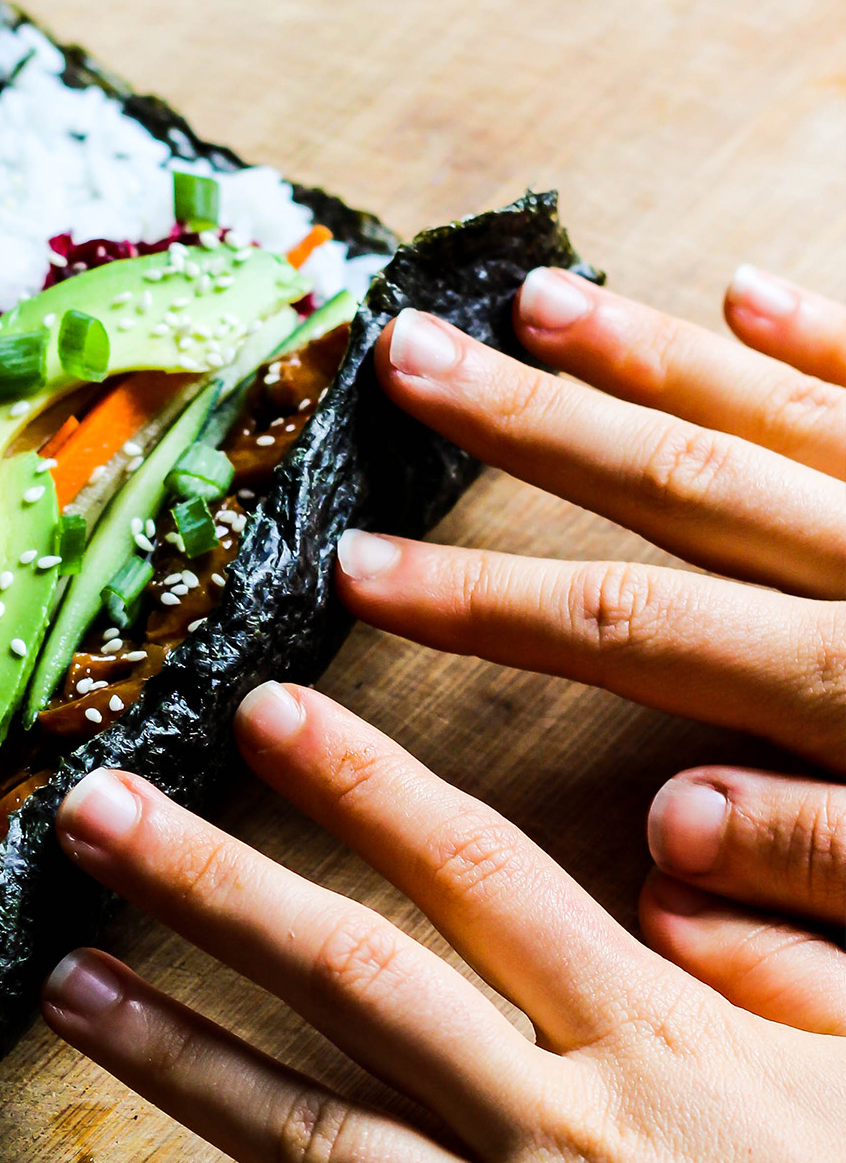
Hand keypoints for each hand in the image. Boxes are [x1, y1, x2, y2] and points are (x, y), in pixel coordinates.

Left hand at [44, 706, 845, 1162]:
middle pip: (353, 980)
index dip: (359, 783)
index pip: (476, 873)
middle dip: (211, 885)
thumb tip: (667, 860)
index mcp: (656, 1033)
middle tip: (92, 818)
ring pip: (312, 1141)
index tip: (262, 711)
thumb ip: (776, 945)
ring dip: (175, 1058)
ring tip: (66, 989)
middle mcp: (563, 1132)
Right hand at [335, 262, 844, 1031]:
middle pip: (684, 482)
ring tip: (527, 304)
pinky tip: (742, 291)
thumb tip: (667, 836)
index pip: (639, 632)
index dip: (486, 604)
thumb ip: (837, 870)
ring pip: (779, 408)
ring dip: (646, 355)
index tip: (364, 577)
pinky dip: (824, 336)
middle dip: (531, 431)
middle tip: (405, 368)